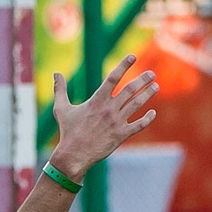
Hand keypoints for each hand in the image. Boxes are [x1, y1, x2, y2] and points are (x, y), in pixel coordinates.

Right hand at [43, 56, 156, 180]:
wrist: (74, 155)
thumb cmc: (67, 131)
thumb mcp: (61, 108)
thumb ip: (60, 89)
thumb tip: (55, 73)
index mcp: (96, 100)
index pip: (113, 78)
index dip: (123, 65)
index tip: (132, 56)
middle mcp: (109, 109)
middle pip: (130, 90)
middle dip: (142, 80)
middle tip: (151, 73)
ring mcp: (117, 122)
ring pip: (137, 104)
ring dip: (148, 94)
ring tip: (156, 86)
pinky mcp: (121, 135)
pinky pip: (138, 125)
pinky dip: (147, 118)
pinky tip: (153, 113)